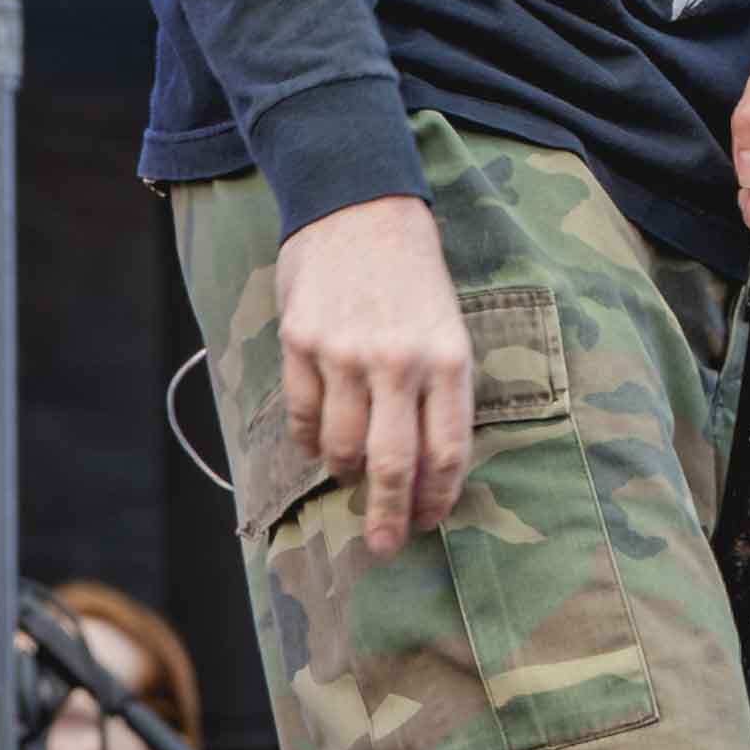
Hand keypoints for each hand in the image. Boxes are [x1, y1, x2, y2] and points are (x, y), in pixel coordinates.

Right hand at [272, 194, 471, 556]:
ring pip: (341, 446)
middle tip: (385, 545)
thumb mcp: (447, 327)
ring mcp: (345, 353)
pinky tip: (316, 443)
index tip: (427, 521)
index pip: (446, 451)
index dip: (436, 498)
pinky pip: (301, 415)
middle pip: (394, 463)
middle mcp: (399, 362)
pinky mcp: (301, 342)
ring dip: (346, 472)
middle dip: (389, 515)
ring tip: (349, 474)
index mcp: (448, 359)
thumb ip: (440, 391)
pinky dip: (307, 441)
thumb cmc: (412, 274)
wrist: (359, 205)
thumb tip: (429, 466)